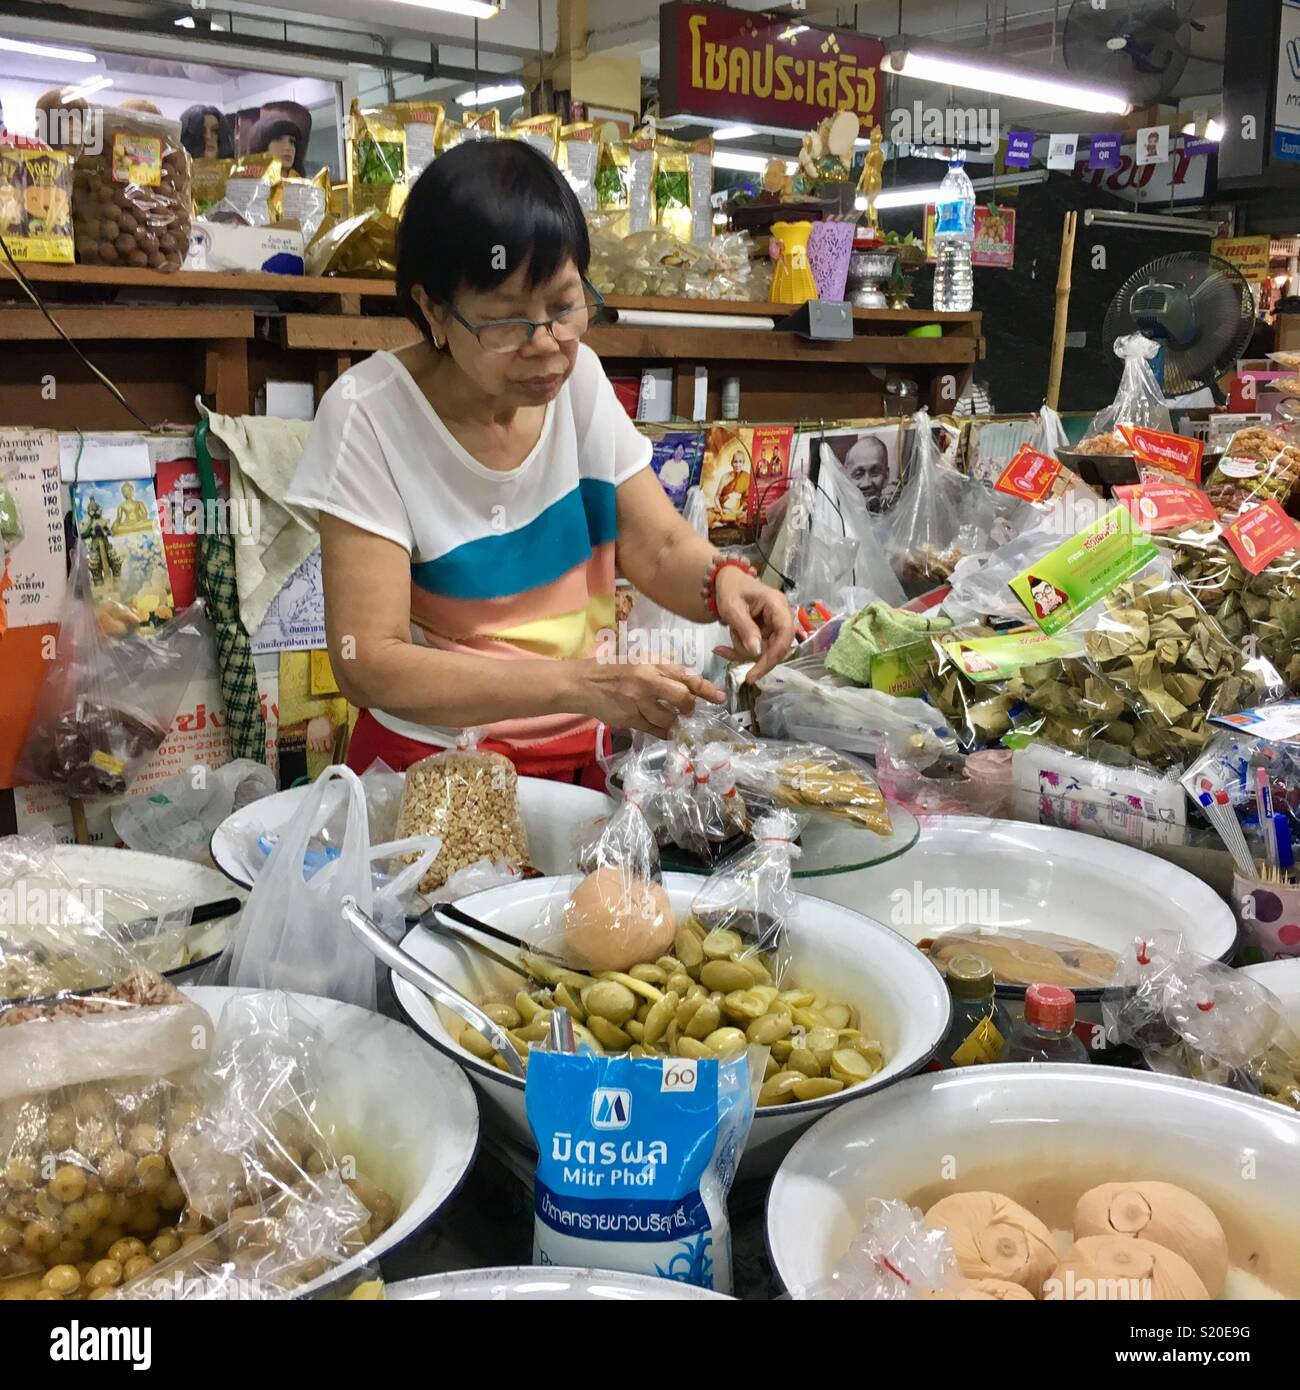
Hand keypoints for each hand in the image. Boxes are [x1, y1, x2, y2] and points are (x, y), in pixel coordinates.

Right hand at [570, 658, 725, 735]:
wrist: (584, 683)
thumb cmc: (615, 669)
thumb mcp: (640, 659)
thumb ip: (664, 669)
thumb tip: (690, 682)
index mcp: (651, 664)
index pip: (685, 675)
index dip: (706, 688)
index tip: (721, 697)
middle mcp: (646, 681)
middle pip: (681, 697)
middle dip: (689, 706)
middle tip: (688, 709)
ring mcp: (637, 702)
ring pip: (668, 718)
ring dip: (674, 721)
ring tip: (671, 717)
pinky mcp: (629, 719)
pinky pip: (654, 730)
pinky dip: (662, 731)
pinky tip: (663, 728)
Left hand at [712, 568, 794, 683]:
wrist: (726, 581)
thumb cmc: (730, 589)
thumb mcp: (732, 609)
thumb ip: (746, 629)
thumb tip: (757, 652)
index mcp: (777, 605)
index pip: (785, 635)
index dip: (773, 656)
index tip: (754, 673)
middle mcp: (781, 616)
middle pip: (775, 647)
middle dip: (751, 653)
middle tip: (728, 651)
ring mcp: (775, 625)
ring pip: (764, 650)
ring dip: (742, 649)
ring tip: (728, 633)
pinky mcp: (767, 632)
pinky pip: (757, 648)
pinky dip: (740, 650)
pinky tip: (722, 649)